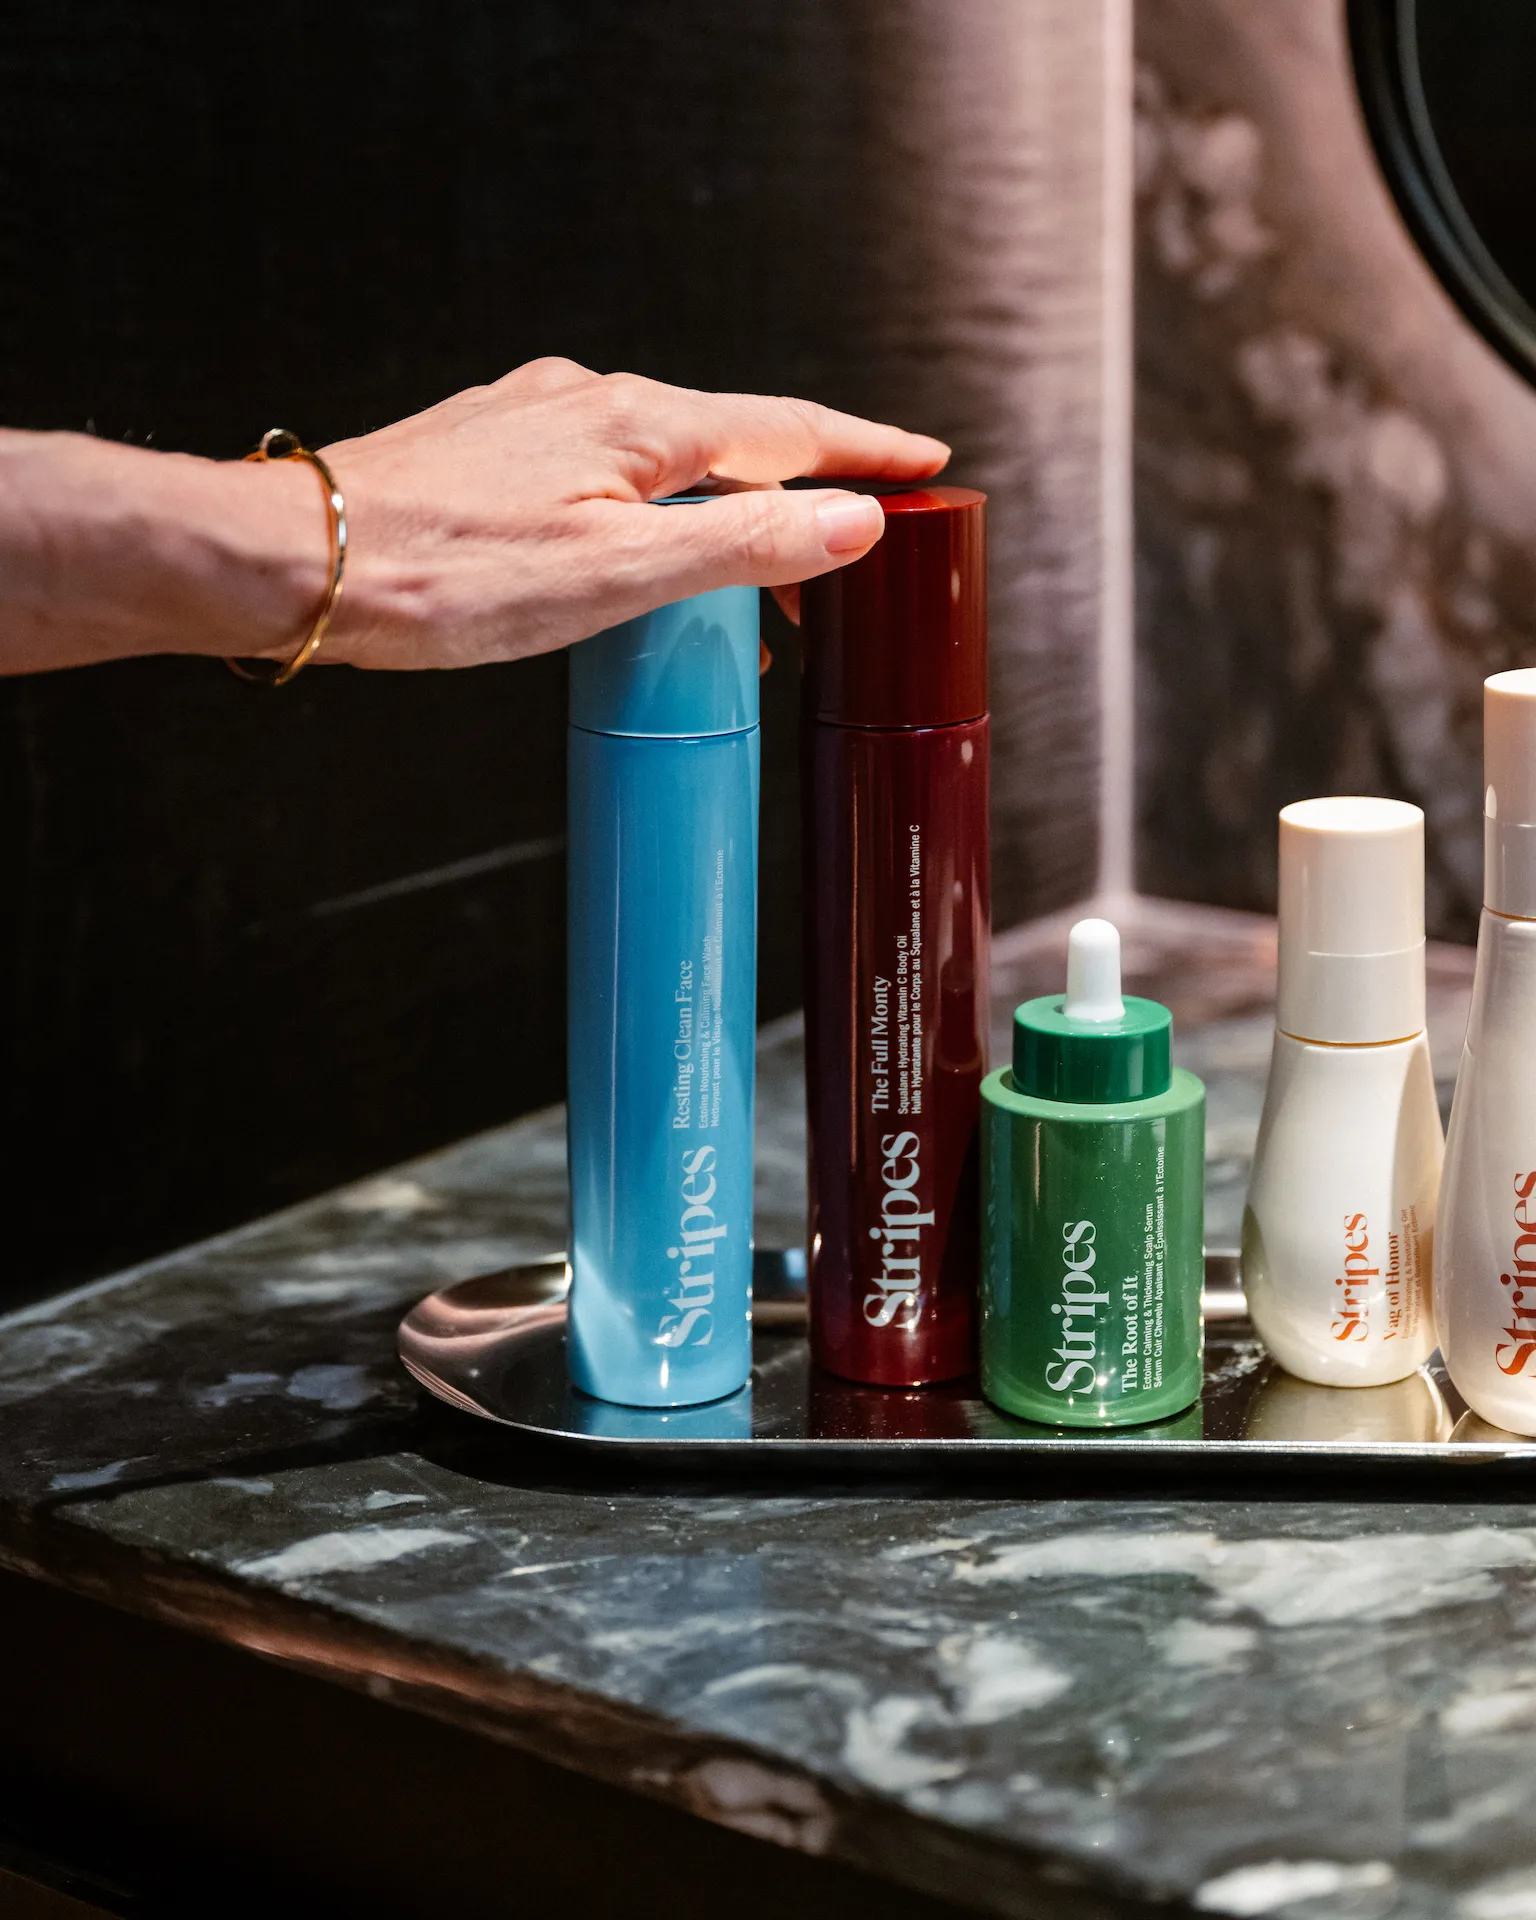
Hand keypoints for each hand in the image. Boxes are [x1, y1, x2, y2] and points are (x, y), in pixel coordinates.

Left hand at [318, 359, 948, 669]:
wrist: (295, 566)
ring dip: (727, 526)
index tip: (927, 464)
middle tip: (844, 580)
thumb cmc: (442, 579)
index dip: (867, 453)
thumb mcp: (618, 575)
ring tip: (754, 606)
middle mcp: (593, 402)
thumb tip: (851, 522)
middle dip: (801, 508)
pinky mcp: (498, 456)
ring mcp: (540, 424)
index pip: (790, 432)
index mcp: (640, 424)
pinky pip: (613, 480)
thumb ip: (744, 545)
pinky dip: (660, 523)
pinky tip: (646, 570)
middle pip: (734, 450)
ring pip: (670, 468)